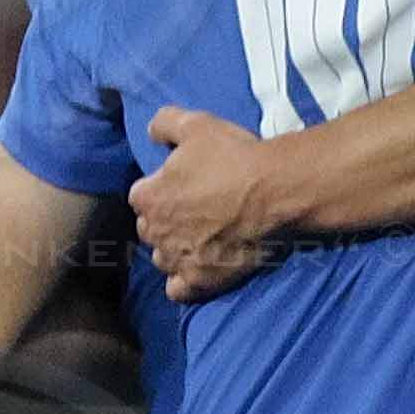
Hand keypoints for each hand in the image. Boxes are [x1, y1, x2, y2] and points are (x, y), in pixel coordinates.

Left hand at [135, 108, 312, 299]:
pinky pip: (178, 290)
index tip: (181, 184)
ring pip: (163, 259)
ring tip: (200, 240)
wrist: (274, 192)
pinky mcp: (200, 281)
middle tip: (195, 210)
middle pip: (150, 229)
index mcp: (148, 197)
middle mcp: (155, 232)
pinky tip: (198, 270)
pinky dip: (183, 282)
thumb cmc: (234, 158)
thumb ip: (165, 123)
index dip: (161, 188)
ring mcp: (177, 259)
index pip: (140, 196)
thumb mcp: (197, 125)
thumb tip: (151, 131)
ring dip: (175, 250)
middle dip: (166, 221)